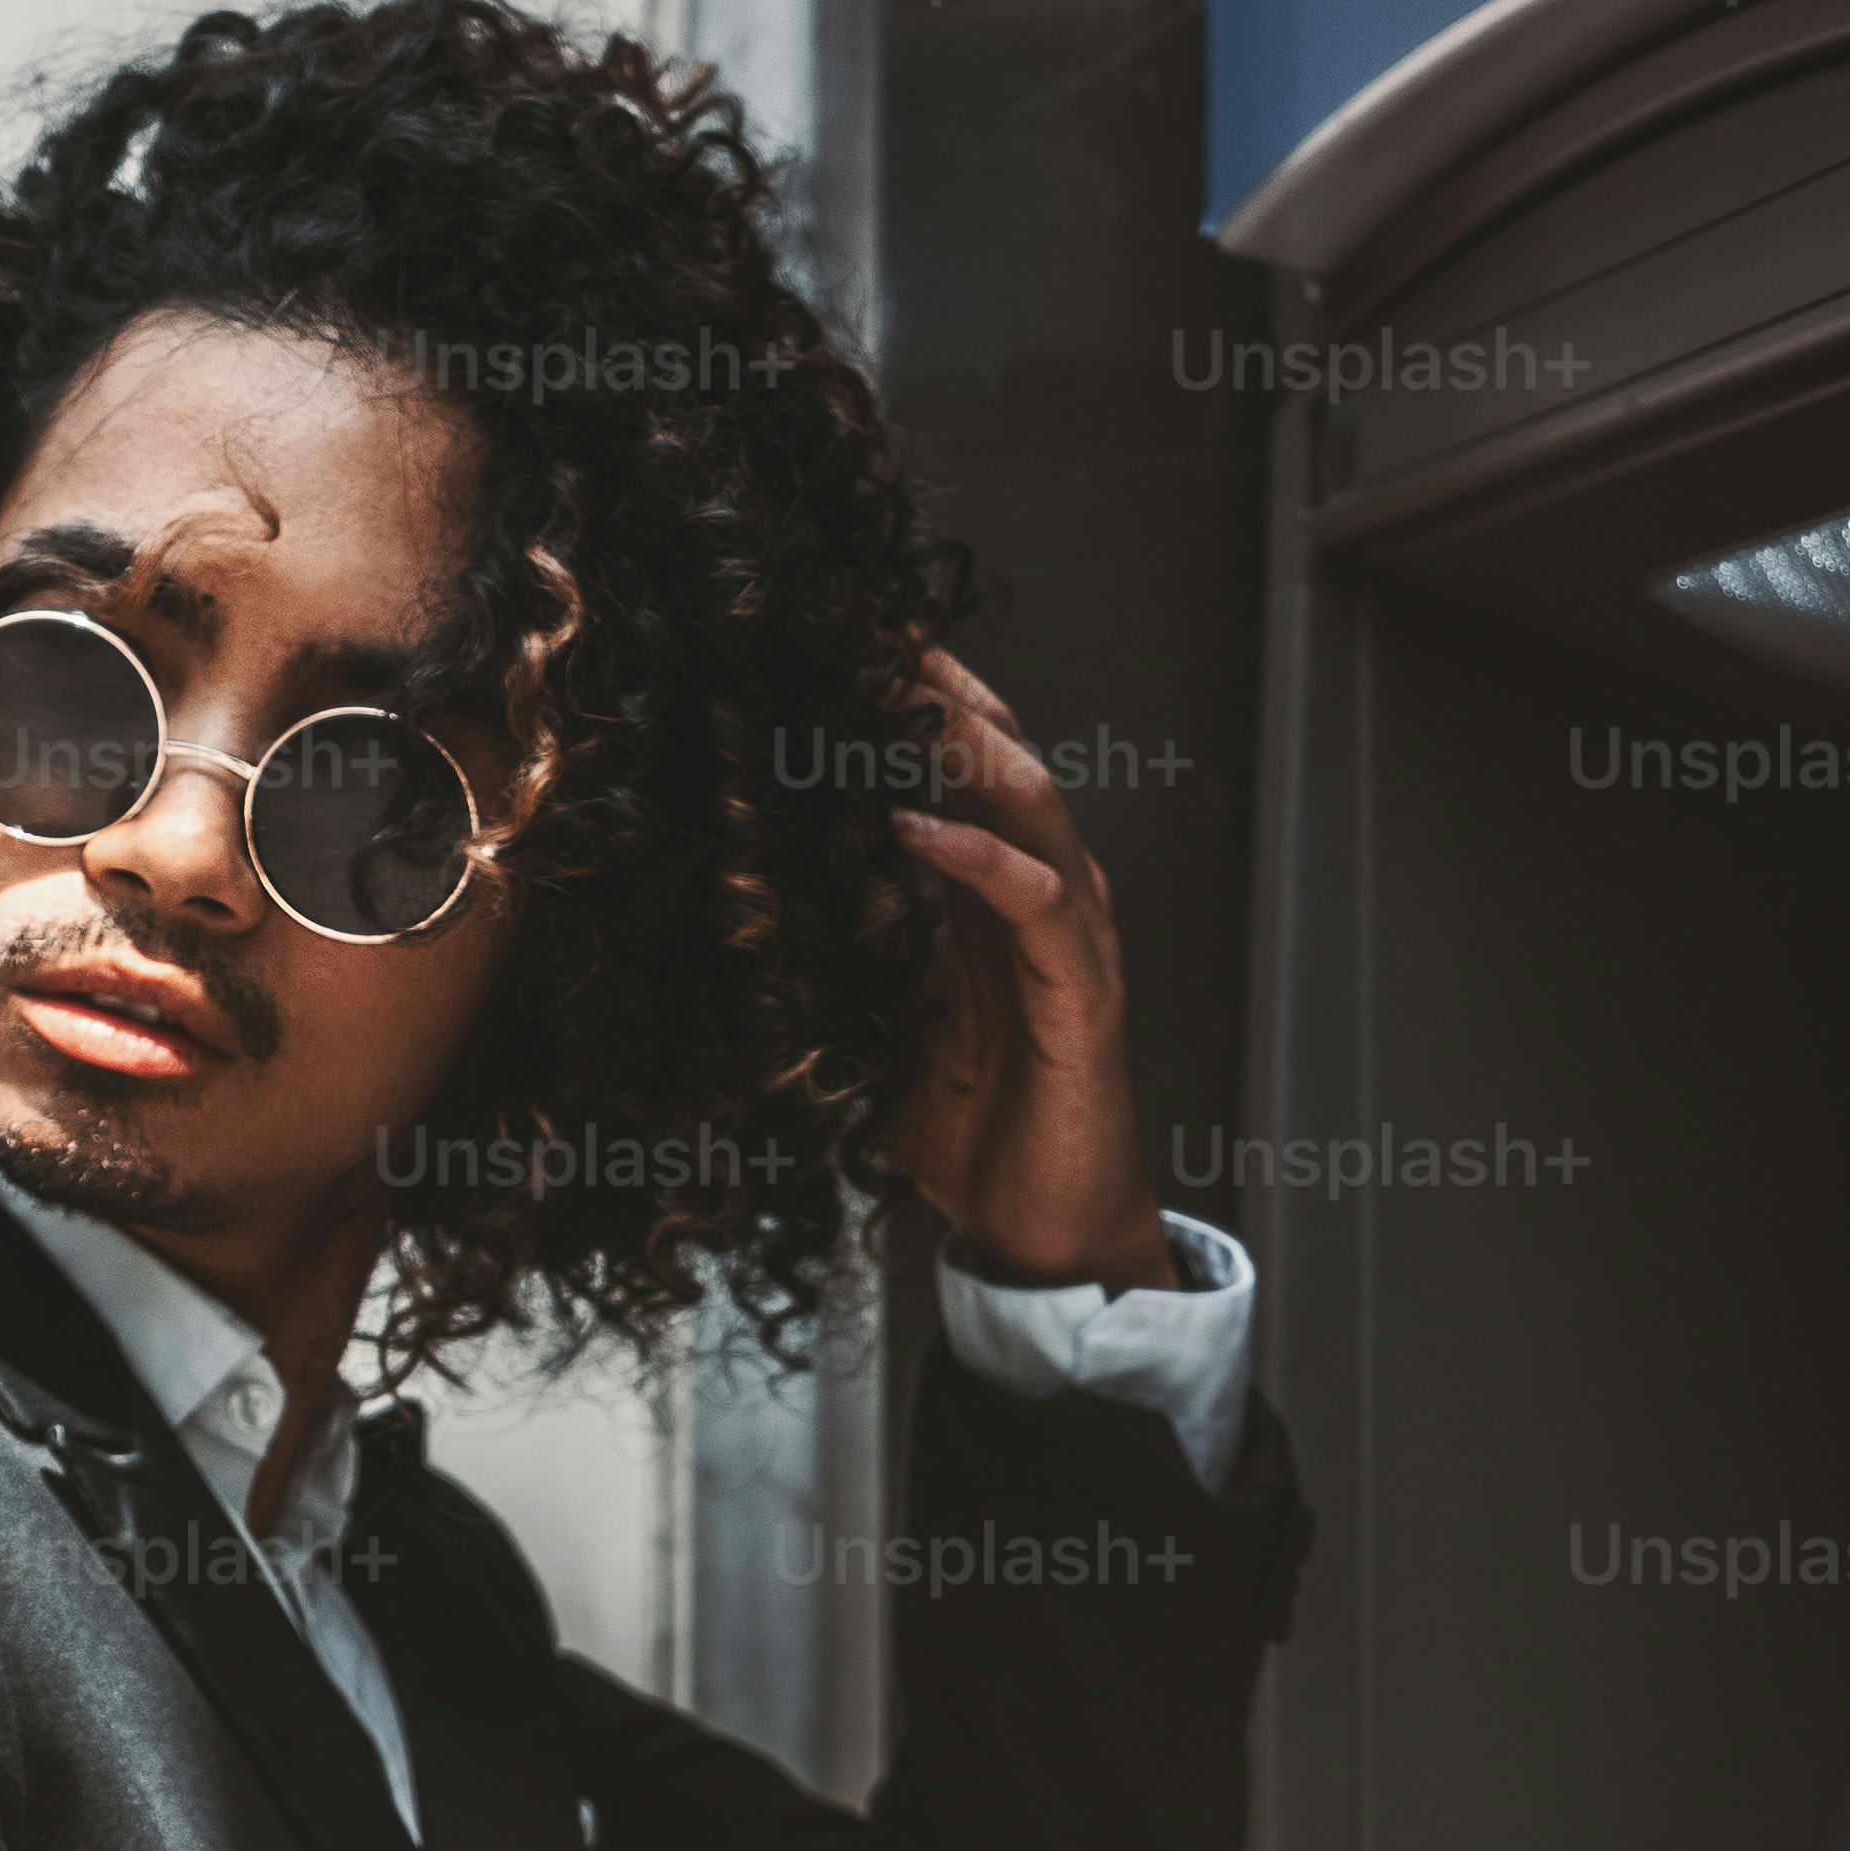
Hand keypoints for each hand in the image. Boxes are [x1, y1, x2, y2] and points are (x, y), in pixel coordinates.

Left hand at [868, 643, 1171, 1290]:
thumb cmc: (973, 1125)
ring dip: (962, 743)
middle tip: (860, 620)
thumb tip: (766, 882)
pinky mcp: (1083, 994)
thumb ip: (853, 939)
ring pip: (1031, 805)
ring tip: (895, 689)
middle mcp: (1044, 892)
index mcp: (994, 890)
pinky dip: (980, 859)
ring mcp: (1072, 937)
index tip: (830, 636)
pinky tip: (916, 828)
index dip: (905, 698)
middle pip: (998, 754)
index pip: (955, 765)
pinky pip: (1040, 904)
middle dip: (933, 686)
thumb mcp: (885, 1012)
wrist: (1045, 1230)